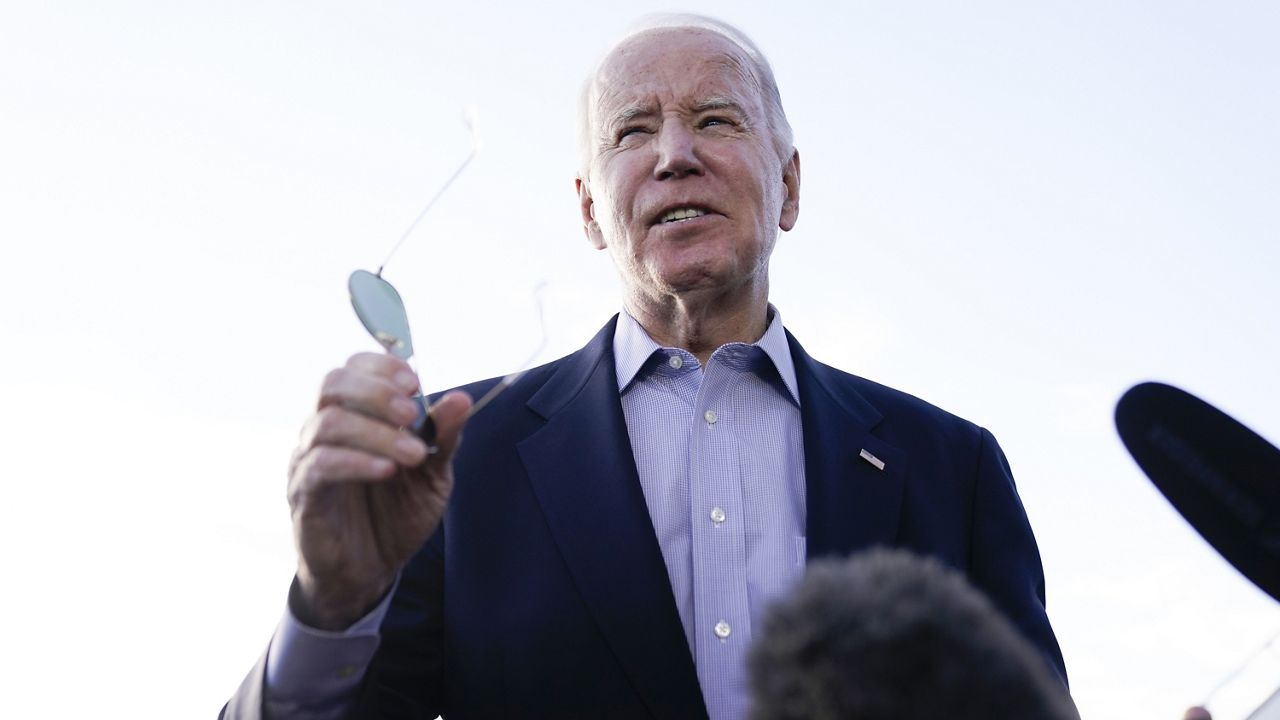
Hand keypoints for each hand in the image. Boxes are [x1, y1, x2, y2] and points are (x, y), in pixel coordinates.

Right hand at [286, 352, 471, 629]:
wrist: (370, 571)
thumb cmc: (395, 515)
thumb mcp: (432, 474)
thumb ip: (443, 437)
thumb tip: (462, 398)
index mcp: (354, 416)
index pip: (352, 367)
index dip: (381, 366)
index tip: (413, 382)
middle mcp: (324, 430)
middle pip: (333, 384)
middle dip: (376, 392)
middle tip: (411, 414)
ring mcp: (308, 459)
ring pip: (328, 422)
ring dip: (376, 432)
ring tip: (413, 454)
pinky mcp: (304, 493)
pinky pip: (320, 464)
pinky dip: (357, 461)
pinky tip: (387, 470)